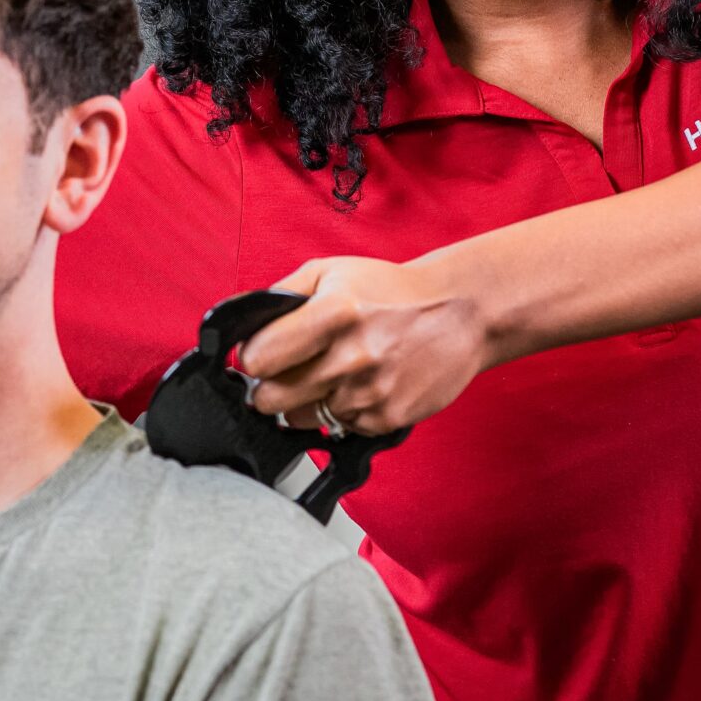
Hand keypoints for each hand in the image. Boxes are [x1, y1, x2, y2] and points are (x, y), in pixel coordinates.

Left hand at [234, 255, 491, 434]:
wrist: (459, 313)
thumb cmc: (390, 291)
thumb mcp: (331, 272)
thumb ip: (281, 295)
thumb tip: (241, 325)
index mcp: (334, 313)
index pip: (258, 358)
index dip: (254, 356)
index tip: (263, 352)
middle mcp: (352, 357)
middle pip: (270, 399)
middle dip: (269, 386)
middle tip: (287, 370)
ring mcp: (370, 393)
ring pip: (300, 418)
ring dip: (306, 401)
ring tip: (331, 373)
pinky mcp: (387, 420)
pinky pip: (338, 428)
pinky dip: (340, 411)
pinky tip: (359, 385)